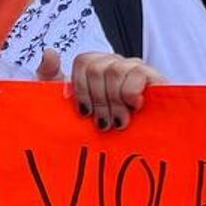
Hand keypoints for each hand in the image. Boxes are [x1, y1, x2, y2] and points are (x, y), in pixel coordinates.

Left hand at [37, 49, 164, 130]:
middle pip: (97, 67)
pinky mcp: (155, 78)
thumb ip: (51, 77)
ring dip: (114, 101)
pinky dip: (131, 93)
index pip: (83, 61)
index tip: (84, 113)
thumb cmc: (99, 128)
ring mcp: (136, 69)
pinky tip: (134, 107)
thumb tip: (50, 52)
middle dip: (97, 100)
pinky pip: (138, 73)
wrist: (135, 152)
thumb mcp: (67, 106)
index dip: (81, 88)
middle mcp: (116, 64)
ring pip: (115, 71)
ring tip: (118, 121)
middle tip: (103, 123)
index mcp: (96, 68)